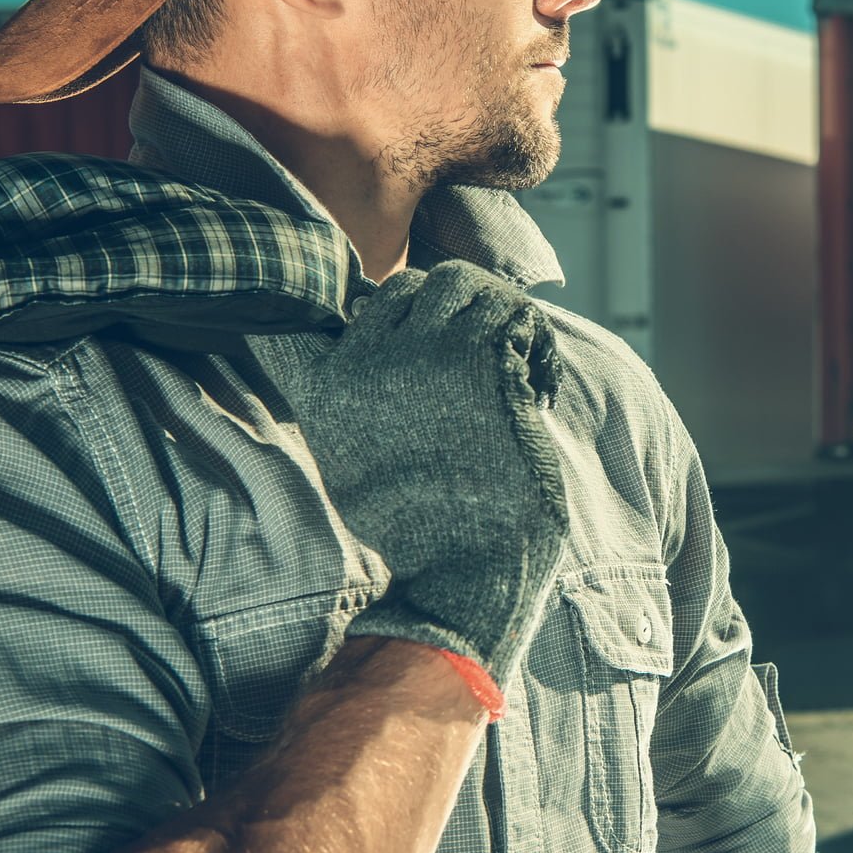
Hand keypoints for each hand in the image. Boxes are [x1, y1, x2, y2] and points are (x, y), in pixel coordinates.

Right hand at [248, 261, 570, 712]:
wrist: (467, 569)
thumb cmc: (419, 525)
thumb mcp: (349, 455)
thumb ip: (344, 390)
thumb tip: (358, 324)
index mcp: (325, 388)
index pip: (315, 301)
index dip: (362, 298)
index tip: (395, 316)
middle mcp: (369, 362)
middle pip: (410, 283)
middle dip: (452, 311)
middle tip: (480, 358)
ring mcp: (428, 357)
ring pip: (466, 283)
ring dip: (499, 317)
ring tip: (512, 365)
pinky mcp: (486, 364)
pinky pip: (516, 314)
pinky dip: (536, 343)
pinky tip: (537, 386)